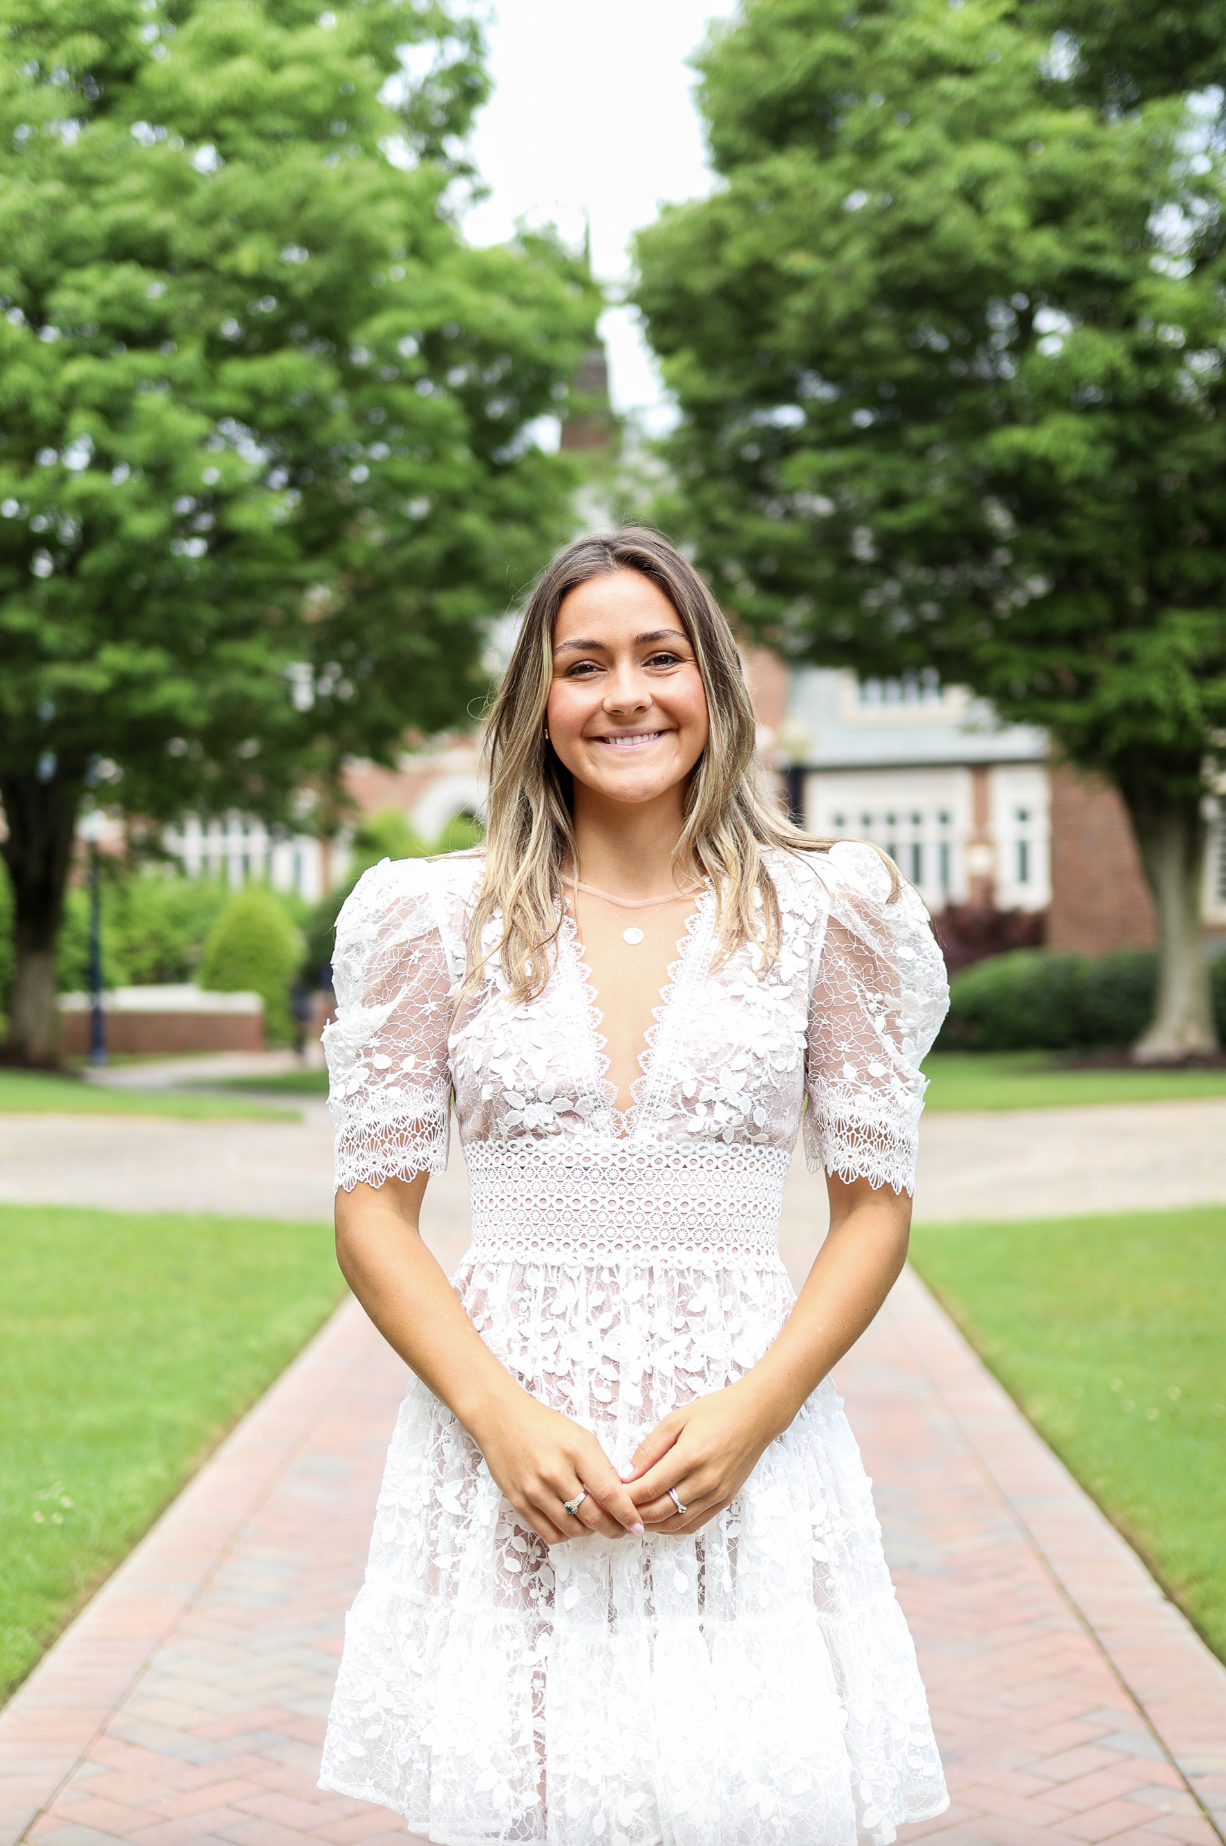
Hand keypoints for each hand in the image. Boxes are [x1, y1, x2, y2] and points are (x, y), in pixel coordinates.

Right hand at [471, 1387, 646, 1546]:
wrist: (500, 1418)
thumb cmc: (545, 1425)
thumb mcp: (581, 1436)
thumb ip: (601, 1466)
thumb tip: (620, 1498)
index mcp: (577, 1450)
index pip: (609, 1493)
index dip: (627, 1514)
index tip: (638, 1525)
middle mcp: (555, 1472)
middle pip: (593, 1517)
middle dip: (614, 1529)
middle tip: (622, 1530)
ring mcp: (535, 1489)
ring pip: (572, 1529)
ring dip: (590, 1533)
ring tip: (596, 1525)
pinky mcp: (518, 1502)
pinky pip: (548, 1533)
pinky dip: (566, 1535)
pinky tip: (572, 1525)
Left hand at [622, 1381, 777, 1535]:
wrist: (756, 1415)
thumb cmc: (716, 1411)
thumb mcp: (676, 1419)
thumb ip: (650, 1448)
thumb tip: (627, 1474)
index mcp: (689, 1457)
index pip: (648, 1489)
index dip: (625, 1496)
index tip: (609, 1495)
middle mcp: (704, 1481)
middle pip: (659, 1511)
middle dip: (633, 1514)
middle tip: (615, 1511)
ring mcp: (716, 1494)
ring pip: (675, 1523)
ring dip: (651, 1525)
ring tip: (632, 1518)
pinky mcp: (725, 1501)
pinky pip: (693, 1524)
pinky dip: (672, 1527)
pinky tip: (658, 1520)